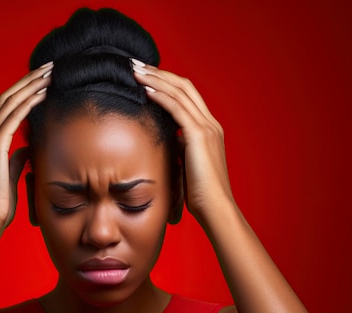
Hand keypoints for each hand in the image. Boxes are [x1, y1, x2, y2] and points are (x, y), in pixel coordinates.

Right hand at [0, 62, 52, 226]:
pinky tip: (43, 94)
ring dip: (30, 86)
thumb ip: (17, 159)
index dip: (21, 92)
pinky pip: (12, 117)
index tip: (40, 82)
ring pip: (8, 102)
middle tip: (47, 68)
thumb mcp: (10, 177)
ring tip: (49, 74)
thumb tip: (28, 149)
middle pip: (5, 98)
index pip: (3, 109)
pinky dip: (28, 103)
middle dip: (27, 81)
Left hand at [132, 60, 233, 219]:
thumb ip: (179, 151)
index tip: (146, 77)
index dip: (167, 83)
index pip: (187, 96)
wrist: (216, 209)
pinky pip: (177, 107)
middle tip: (136, 65)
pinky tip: (145, 89)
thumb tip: (165, 144)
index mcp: (209, 130)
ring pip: (180, 92)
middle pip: (184, 86)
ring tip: (135, 70)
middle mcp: (211, 124)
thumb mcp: (187, 167)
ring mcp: (207, 128)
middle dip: (159, 73)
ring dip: (156, 79)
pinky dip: (161, 95)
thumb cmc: (200, 196)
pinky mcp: (199, 135)